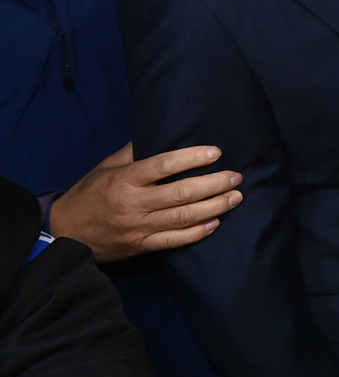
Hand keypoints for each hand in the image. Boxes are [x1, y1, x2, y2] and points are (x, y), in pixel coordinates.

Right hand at [48, 143, 242, 260]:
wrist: (65, 234)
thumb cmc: (90, 194)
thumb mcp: (107, 167)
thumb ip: (135, 152)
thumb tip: (162, 130)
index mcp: (124, 180)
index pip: (162, 166)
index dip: (191, 158)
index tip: (216, 152)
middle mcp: (132, 204)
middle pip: (180, 194)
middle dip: (213, 184)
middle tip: (235, 176)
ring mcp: (137, 228)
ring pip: (182, 218)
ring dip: (214, 207)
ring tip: (235, 197)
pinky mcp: (141, 246)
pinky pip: (174, 241)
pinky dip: (197, 233)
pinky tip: (216, 223)